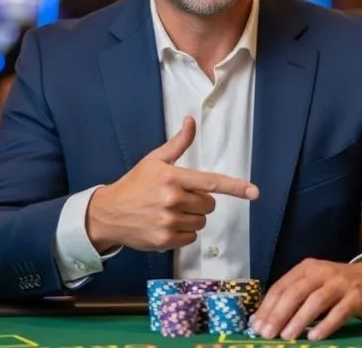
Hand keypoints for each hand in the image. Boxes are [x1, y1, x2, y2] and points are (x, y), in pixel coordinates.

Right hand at [86, 116, 258, 252]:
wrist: (108, 213)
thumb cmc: (135, 184)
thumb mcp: (155, 160)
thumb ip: (178, 143)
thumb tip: (190, 120)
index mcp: (172, 177)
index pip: (211, 182)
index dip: (235, 187)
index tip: (254, 192)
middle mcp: (172, 199)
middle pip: (209, 204)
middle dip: (201, 201)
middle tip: (180, 198)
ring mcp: (168, 221)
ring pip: (201, 222)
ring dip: (192, 217)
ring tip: (171, 211)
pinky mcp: (164, 241)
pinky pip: (191, 238)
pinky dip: (184, 233)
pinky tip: (167, 225)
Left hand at [251, 259, 361, 341]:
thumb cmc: (337, 284)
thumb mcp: (314, 283)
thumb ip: (295, 296)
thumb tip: (266, 319)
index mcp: (307, 268)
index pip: (282, 286)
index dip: (268, 306)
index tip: (256, 325)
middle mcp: (321, 272)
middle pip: (296, 293)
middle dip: (278, 314)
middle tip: (267, 333)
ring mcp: (340, 284)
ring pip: (315, 301)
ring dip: (299, 320)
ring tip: (287, 336)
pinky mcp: (356, 296)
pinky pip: (339, 312)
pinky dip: (326, 324)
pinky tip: (316, 337)